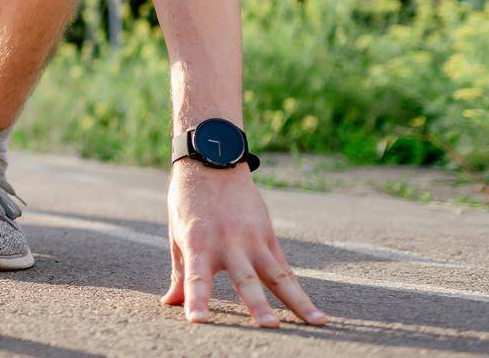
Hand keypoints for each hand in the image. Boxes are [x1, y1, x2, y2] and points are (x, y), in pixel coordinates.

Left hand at [161, 160, 328, 327]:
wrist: (212, 162)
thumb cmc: (188, 202)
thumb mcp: (178, 234)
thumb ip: (180, 273)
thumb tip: (171, 303)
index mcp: (199, 242)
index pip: (196, 278)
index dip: (197, 299)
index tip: (198, 320)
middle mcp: (228, 242)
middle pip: (245, 279)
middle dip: (258, 305)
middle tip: (269, 326)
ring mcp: (252, 238)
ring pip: (278, 275)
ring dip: (297, 301)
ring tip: (316, 322)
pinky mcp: (267, 235)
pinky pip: (284, 267)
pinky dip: (298, 289)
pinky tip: (313, 311)